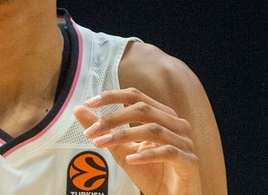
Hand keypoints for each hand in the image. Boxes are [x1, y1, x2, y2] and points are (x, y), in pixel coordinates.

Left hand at [74, 88, 200, 194]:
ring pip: (153, 129)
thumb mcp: (120, 149)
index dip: (113, 96)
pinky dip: (147, 155)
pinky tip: (130, 160)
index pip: (136, 96)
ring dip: (124, 135)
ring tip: (103, 143)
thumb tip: (78, 109)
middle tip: (92, 131)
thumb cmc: (149, 171)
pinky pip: (168, 152)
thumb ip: (103, 129)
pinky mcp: (189, 161)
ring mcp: (185, 142)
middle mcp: (176, 123)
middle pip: (143, 110)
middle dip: (113, 118)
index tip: (90, 102)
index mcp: (161, 114)